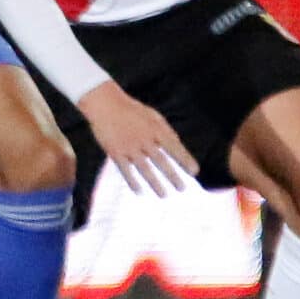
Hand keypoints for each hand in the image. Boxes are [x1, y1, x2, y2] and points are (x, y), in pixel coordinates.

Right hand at [76, 82, 196, 194]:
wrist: (105, 104)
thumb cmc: (130, 109)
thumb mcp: (152, 115)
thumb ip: (165, 129)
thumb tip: (177, 143)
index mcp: (155, 129)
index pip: (174, 147)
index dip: (185, 160)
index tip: (194, 172)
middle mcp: (144, 140)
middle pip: (161, 161)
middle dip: (173, 176)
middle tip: (182, 188)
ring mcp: (129, 147)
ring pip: (145, 169)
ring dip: (155, 183)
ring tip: (164, 195)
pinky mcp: (115, 152)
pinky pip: (126, 170)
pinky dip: (132, 181)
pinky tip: (139, 191)